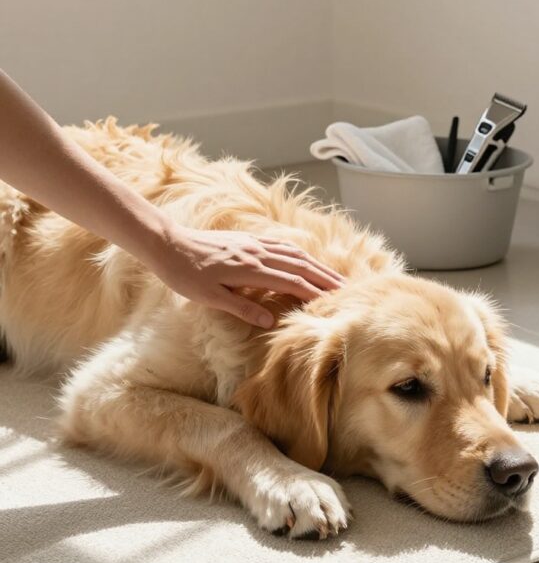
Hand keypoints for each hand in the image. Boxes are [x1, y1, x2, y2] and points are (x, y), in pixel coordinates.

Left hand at [149, 225, 344, 327]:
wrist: (168, 244)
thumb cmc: (185, 275)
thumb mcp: (210, 298)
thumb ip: (242, 309)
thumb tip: (270, 323)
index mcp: (249, 270)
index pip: (291, 282)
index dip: (314, 292)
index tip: (333, 303)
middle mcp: (256, 254)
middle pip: (299, 265)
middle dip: (324, 278)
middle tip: (347, 290)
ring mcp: (253, 244)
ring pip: (293, 253)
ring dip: (316, 264)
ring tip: (333, 276)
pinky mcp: (247, 240)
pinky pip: (280, 245)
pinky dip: (299, 253)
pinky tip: (305, 258)